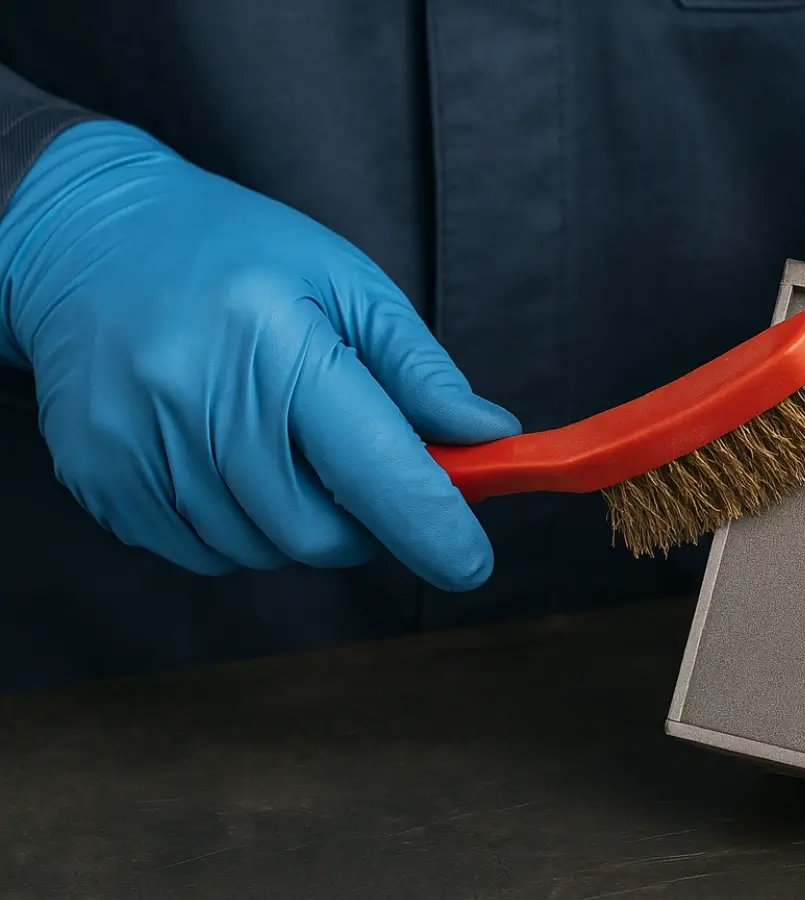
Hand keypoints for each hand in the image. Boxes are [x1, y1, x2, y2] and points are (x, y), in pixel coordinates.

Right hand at [0, 121, 519, 588]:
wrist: (87, 236)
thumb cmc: (236, 255)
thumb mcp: (347, 283)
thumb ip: (420, 371)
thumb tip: (488, 438)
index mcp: (277, 339)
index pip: (375, 468)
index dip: (434, 529)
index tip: (471, 561)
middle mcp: (198, 395)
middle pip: (317, 533)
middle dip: (364, 522)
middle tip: (361, 469)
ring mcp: (138, 443)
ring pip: (261, 551)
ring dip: (296, 521)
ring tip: (276, 438)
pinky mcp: (99, 478)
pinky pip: (201, 551)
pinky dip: (236, 525)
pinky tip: (222, 454)